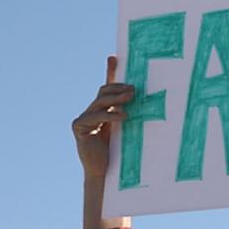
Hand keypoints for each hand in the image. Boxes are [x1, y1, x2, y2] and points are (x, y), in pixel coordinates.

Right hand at [75, 59, 134, 181]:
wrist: (105, 171)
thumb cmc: (120, 151)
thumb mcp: (129, 129)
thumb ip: (132, 114)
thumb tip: (148, 102)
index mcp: (103, 110)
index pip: (107, 87)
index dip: (110, 71)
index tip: (114, 57)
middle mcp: (92, 111)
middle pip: (104, 92)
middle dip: (119, 88)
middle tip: (135, 89)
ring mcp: (84, 119)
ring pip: (100, 101)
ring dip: (117, 98)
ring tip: (132, 98)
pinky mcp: (80, 128)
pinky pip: (94, 117)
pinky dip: (110, 115)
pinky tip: (124, 116)